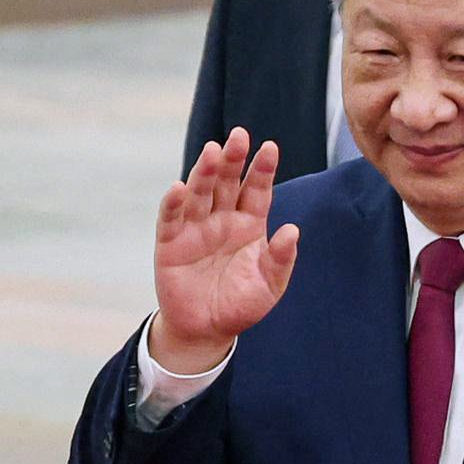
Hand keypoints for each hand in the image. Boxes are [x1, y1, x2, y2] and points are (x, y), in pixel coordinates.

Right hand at [153, 129, 299, 375]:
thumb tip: (293, 230)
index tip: (271, 147)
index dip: (262, 169)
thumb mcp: (270, 285)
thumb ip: (280, 258)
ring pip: (200, 193)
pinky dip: (174, 203)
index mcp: (249, 225)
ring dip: (204, 171)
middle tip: (239, 135)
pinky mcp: (170, 242)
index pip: (257, 191)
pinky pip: (171, 218)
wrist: (208, 328)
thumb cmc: (242, 304)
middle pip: (226, 183)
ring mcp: (195, 228)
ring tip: (212, 151)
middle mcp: (221, 220)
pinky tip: (180, 187)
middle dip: (232, 159)